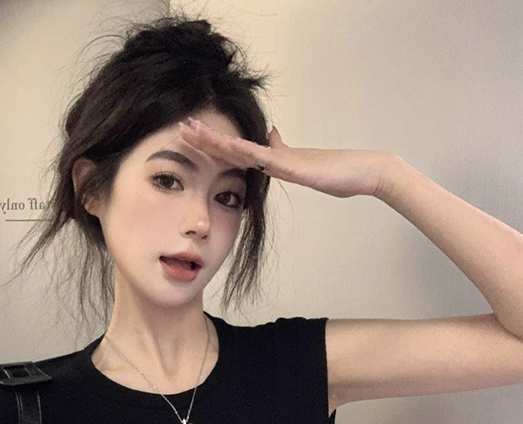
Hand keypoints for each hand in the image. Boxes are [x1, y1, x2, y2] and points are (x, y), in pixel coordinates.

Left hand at [179, 117, 392, 198]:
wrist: (364, 172)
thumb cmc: (337, 173)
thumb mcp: (302, 165)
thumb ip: (283, 154)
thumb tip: (270, 137)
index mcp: (273, 160)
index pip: (236, 152)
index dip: (213, 145)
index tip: (192, 138)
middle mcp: (273, 156)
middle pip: (231, 146)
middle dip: (205, 138)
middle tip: (181, 128)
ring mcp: (280, 159)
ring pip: (240, 147)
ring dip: (214, 140)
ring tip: (192, 130)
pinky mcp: (290, 165)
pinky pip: (261, 157)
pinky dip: (241, 151)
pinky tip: (225, 145)